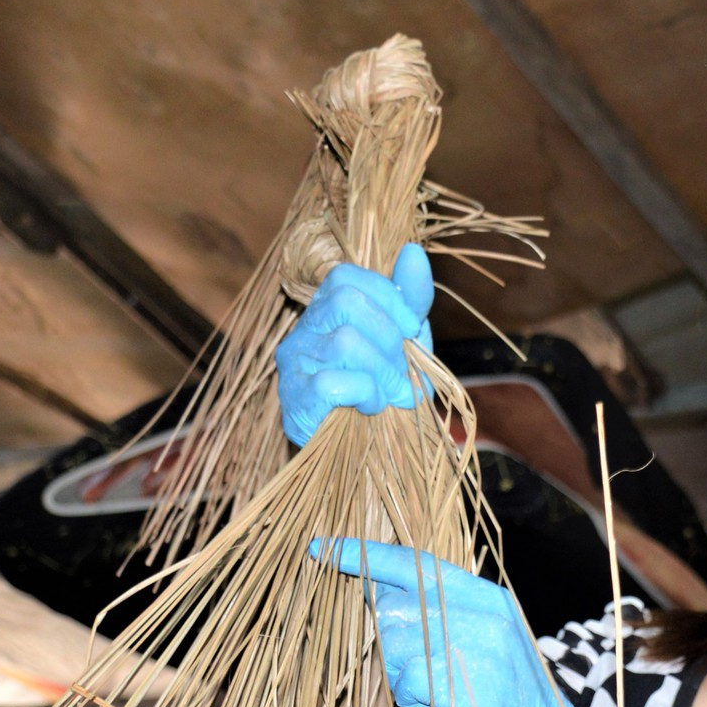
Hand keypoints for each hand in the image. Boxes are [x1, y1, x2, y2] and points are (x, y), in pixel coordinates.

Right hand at [275, 245, 434, 446]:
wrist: (371, 454)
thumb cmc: (385, 393)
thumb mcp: (405, 343)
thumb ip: (410, 301)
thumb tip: (413, 251)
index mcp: (326, 311)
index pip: (346, 276)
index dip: (387, 297)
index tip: (412, 330)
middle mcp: (302, 331)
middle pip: (346, 302)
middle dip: (389, 337)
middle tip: (405, 373)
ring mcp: (293, 365)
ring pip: (345, 342)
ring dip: (383, 372)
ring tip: (393, 396)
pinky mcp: (293, 400)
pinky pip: (332, 382)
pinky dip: (364, 394)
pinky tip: (370, 408)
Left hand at [313, 539, 641, 706]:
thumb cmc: (506, 696)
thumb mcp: (484, 638)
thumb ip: (439, 611)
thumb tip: (377, 592)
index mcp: (486, 597)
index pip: (415, 562)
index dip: (365, 555)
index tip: (323, 549)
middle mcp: (482, 614)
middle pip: (394, 608)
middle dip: (388, 641)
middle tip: (417, 670)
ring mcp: (476, 649)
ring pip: (392, 645)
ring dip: (399, 675)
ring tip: (435, 692)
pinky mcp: (465, 687)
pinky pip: (405, 681)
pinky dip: (411, 699)